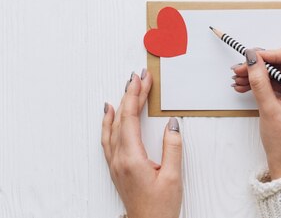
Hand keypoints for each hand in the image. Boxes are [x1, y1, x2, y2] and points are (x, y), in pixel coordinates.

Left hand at [101, 70, 182, 217]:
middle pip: (122, 118)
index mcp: (132, 158)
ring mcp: (115, 163)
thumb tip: (172, 124)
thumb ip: (172, 148)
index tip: (142, 79)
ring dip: (121, 105)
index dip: (136, 95)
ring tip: (128, 88)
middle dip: (131, 94)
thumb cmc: (159, 208)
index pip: (131, 118)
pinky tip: (110, 113)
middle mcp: (119, 159)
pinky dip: (109, 121)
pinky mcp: (117, 167)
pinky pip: (108, 138)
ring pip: (114, 126)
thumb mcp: (173, 177)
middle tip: (140, 76)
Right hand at [231, 44, 280, 178]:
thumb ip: (259, 80)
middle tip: (240, 69)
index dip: (273, 53)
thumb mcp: (268, 108)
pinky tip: (246, 86)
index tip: (253, 58)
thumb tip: (252, 57)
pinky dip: (264, 82)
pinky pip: (280, 82)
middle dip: (262, 64)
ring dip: (260, 74)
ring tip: (239, 79)